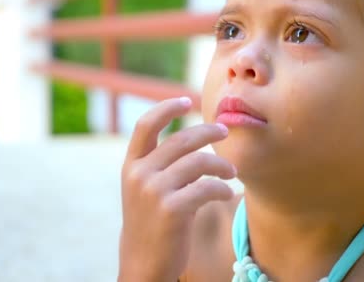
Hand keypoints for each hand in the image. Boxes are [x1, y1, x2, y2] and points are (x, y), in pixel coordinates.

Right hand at [118, 97, 235, 281]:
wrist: (143, 264)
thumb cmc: (153, 223)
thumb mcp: (145, 189)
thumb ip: (160, 164)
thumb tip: (193, 138)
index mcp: (131, 166)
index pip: (146, 125)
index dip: (167, 108)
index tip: (188, 101)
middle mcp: (139, 174)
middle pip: (182, 140)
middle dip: (208, 132)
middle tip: (225, 133)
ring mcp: (154, 192)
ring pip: (199, 162)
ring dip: (222, 165)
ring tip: (232, 173)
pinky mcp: (172, 210)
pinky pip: (207, 187)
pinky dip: (222, 188)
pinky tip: (227, 193)